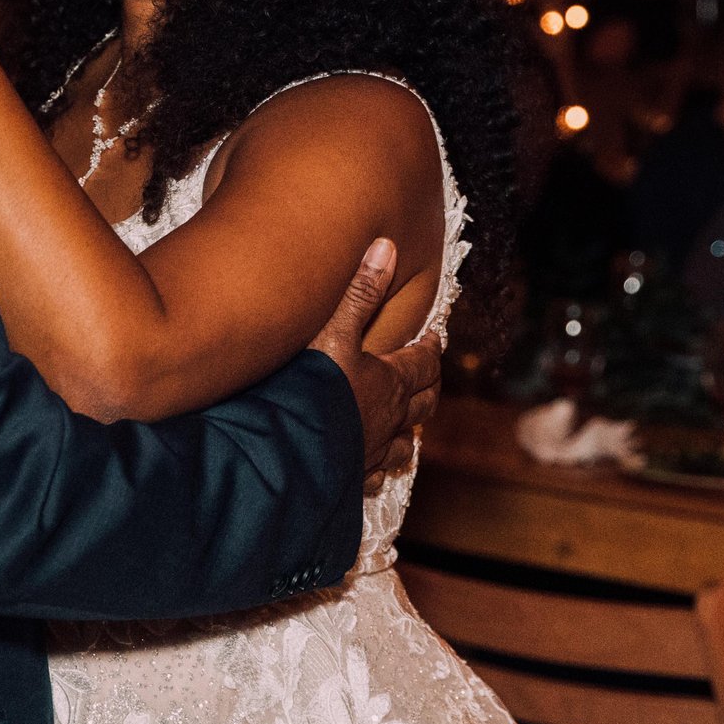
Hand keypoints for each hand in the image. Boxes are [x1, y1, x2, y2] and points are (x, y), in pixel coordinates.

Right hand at [308, 238, 440, 492]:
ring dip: (410, 429)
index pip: (423, 362)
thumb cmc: (313, 389)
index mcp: (390, 381)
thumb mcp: (334, 331)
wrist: (288, 451)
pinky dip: (380, 467)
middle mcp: (389, 418)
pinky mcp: (354, 477)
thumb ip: (360, 291)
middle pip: (423, 402)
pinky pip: (377, 474)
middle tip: (429, 376)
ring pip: (406, 443)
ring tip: (409, 425)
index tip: (435, 337)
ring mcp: (373, 451)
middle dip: (429, 386)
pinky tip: (374, 467)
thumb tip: (386, 247)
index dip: (430, 348)